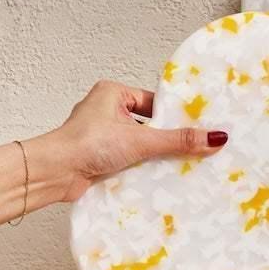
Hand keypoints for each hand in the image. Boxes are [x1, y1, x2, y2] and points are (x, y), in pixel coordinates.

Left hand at [41, 80, 227, 201]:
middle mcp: (105, 111)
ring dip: (153, 156)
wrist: (53, 174)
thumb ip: (178, 140)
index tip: (197, 128)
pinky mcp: (98, 157)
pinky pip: (129, 159)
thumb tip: (215, 138)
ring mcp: (101, 135)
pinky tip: (157, 177)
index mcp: (112, 93)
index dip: (173, 117)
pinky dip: (141, 167)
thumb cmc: (86, 144)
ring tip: (179, 164)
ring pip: (139, 144)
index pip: (154, 103)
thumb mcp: (140, 140)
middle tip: (193, 148)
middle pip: (148, 125)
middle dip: (165, 139)